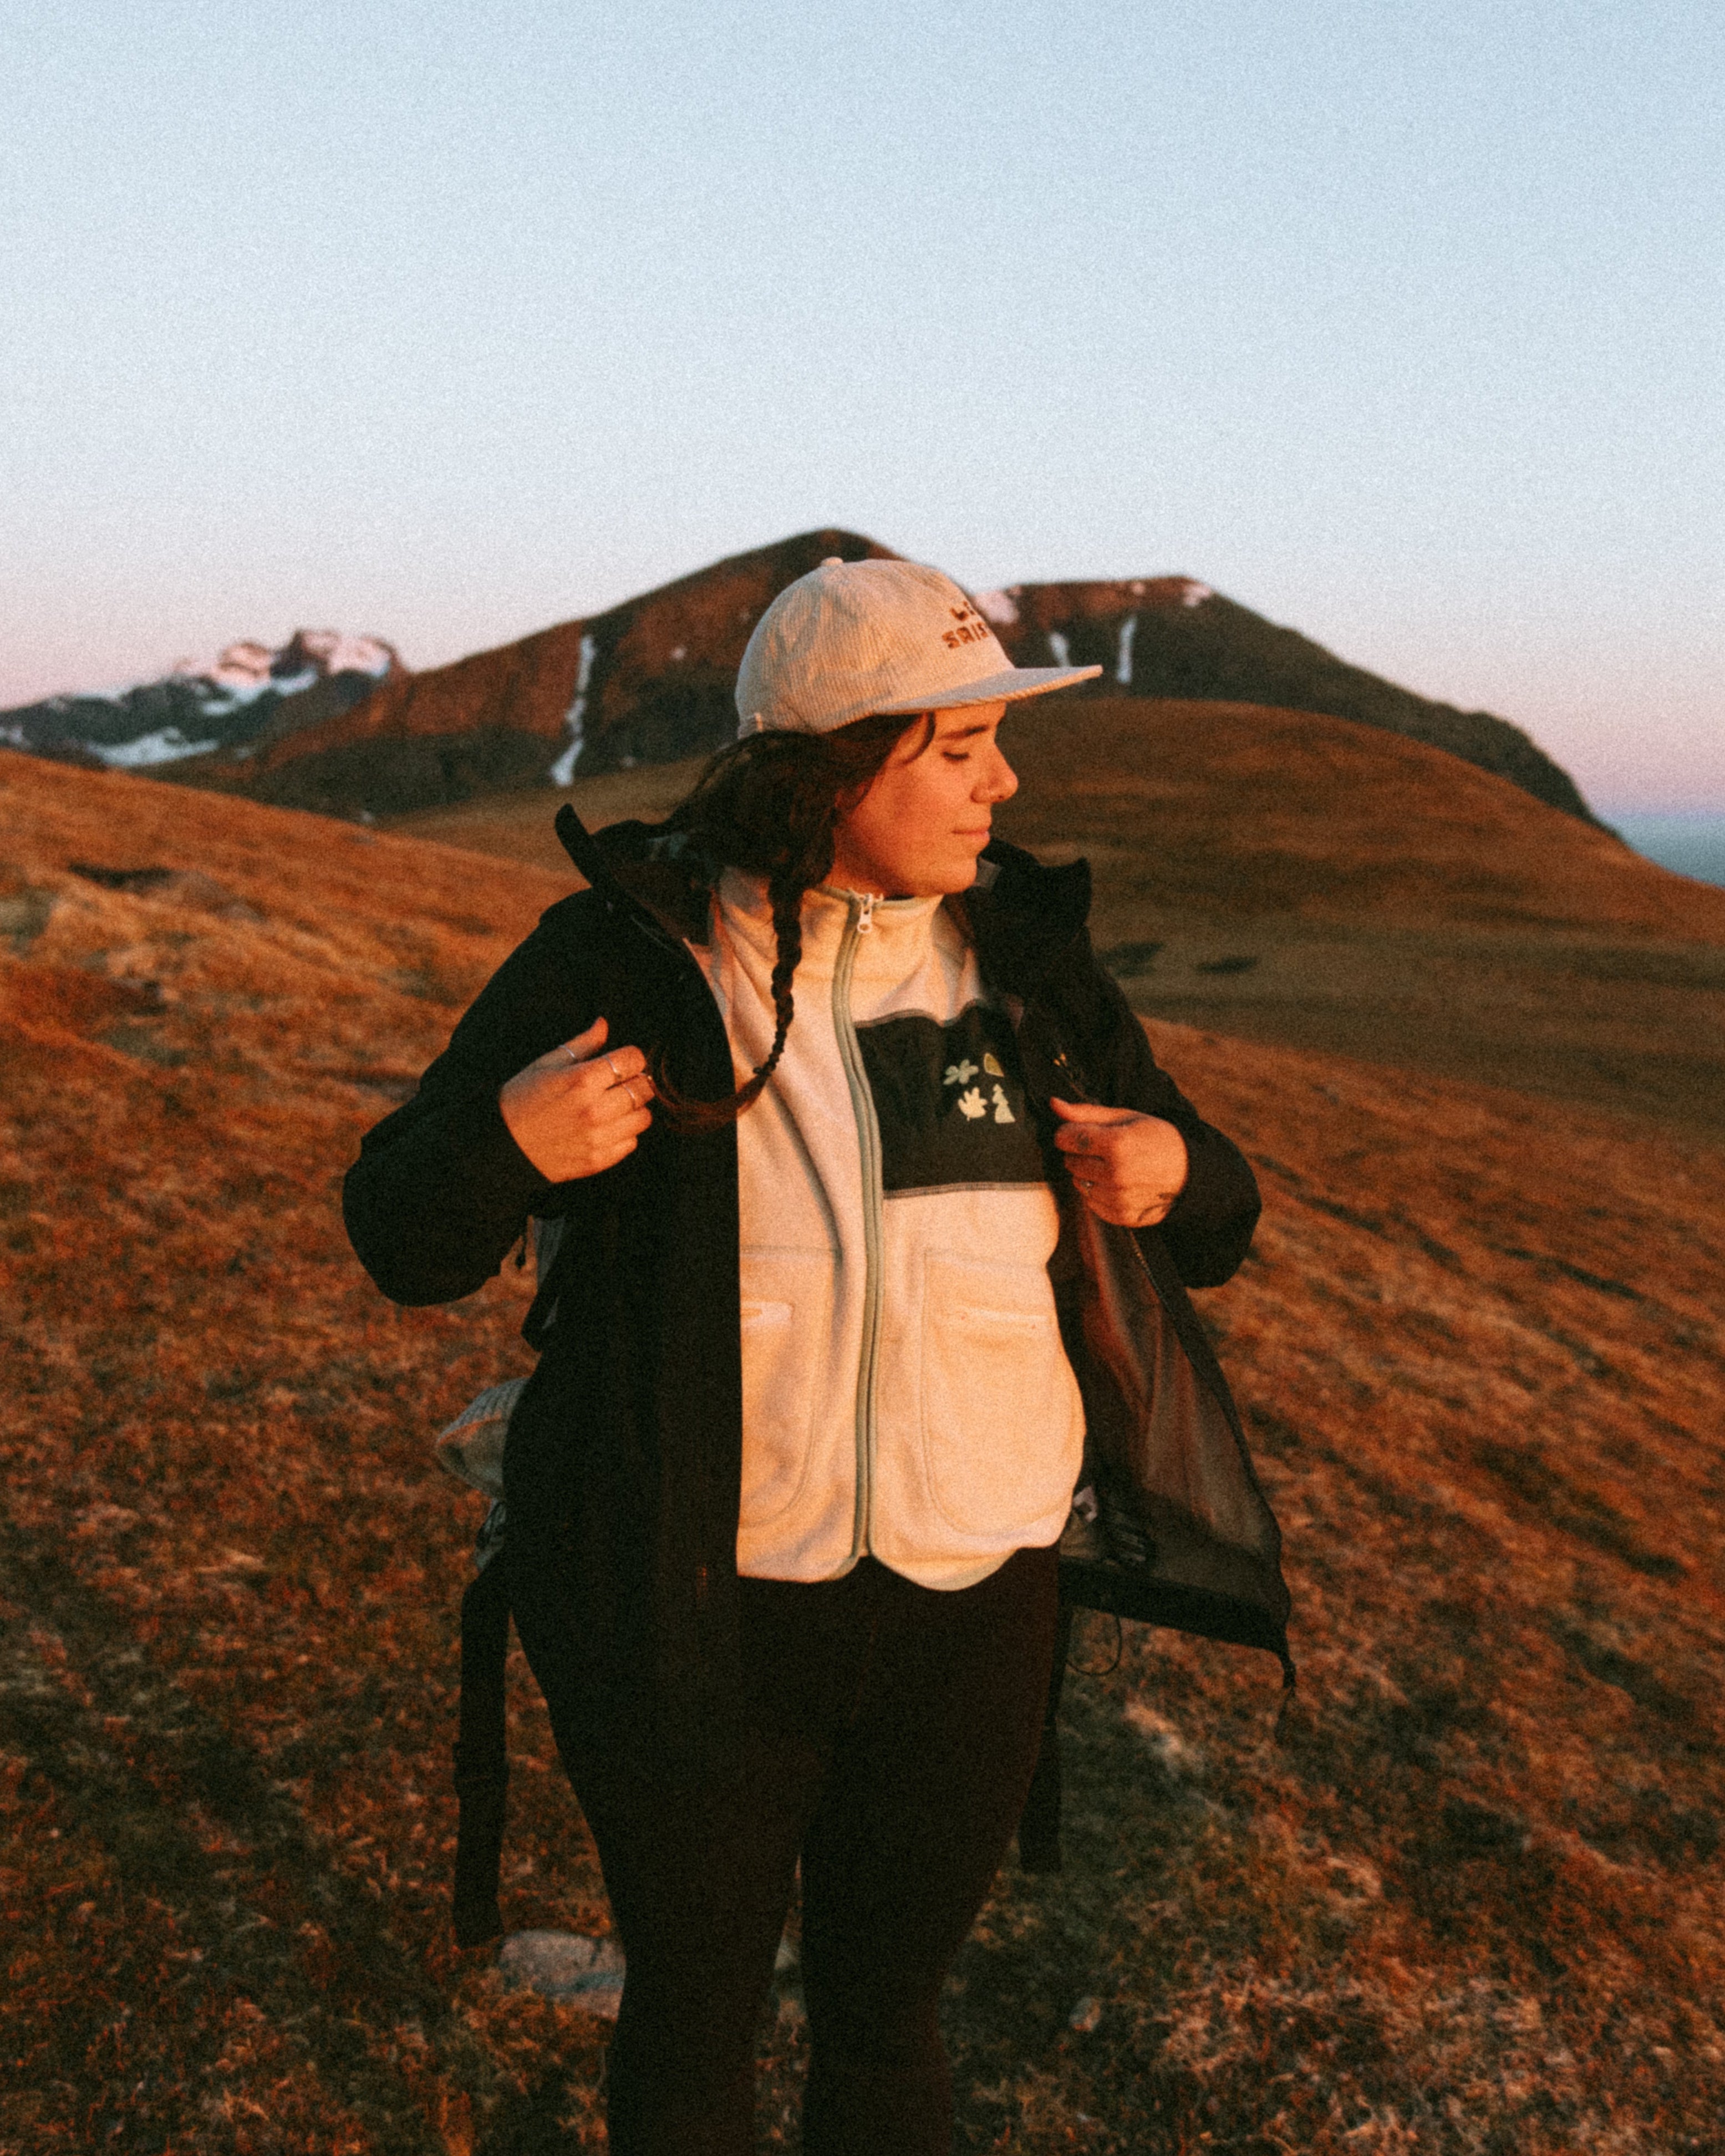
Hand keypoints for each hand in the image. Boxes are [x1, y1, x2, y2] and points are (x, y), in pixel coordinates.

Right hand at [499, 1017, 654, 1181]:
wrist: (502, 1145)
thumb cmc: (522, 1099)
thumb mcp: (547, 1064)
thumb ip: (582, 1044)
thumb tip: (603, 1023)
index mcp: (583, 1080)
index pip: (634, 1059)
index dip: (631, 1057)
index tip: (623, 1061)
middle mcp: (595, 1109)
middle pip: (644, 1088)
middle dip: (636, 1081)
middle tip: (621, 1084)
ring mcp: (598, 1137)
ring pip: (643, 1117)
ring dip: (633, 1109)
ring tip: (615, 1107)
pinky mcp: (598, 1160)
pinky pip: (631, 1143)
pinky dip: (624, 1134)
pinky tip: (606, 1128)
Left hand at [1051, 1098, 1188, 1227]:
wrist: (1190, 1173)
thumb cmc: (1158, 1139)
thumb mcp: (1126, 1117)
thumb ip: (1087, 1113)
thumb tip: (1054, 1104)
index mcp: (1117, 1145)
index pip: (1066, 1138)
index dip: (1069, 1133)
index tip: (1080, 1131)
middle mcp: (1116, 1174)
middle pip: (1070, 1161)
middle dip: (1080, 1153)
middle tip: (1104, 1149)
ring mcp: (1118, 1198)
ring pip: (1078, 1182)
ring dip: (1088, 1173)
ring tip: (1113, 1166)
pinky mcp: (1120, 1216)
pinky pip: (1090, 1202)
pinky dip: (1097, 1192)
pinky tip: (1117, 1182)